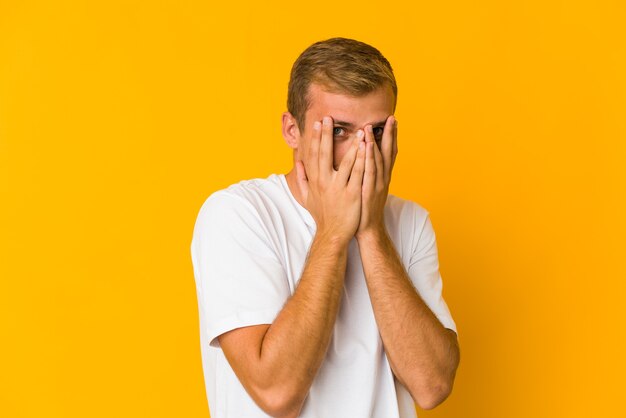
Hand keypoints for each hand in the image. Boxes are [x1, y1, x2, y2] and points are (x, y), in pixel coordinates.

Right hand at [295, 116, 366, 243]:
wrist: (333, 234)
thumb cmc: (322, 215)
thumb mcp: (307, 198)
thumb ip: (302, 180)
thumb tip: (298, 165)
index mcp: (315, 181)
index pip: (314, 155)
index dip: (316, 138)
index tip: (317, 123)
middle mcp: (324, 182)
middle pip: (324, 154)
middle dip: (326, 135)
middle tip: (329, 118)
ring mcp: (338, 188)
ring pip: (345, 162)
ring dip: (351, 144)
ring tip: (357, 130)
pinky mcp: (351, 194)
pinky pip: (358, 174)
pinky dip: (362, 160)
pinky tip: (366, 149)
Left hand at [355, 115, 397, 239]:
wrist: (366, 228)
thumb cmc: (364, 207)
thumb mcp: (368, 186)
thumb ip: (368, 171)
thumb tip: (365, 157)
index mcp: (383, 176)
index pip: (389, 152)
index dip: (392, 136)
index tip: (392, 120)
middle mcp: (383, 178)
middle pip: (388, 152)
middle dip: (390, 134)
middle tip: (391, 117)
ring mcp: (378, 184)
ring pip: (378, 159)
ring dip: (376, 142)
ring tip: (373, 126)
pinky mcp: (370, 190)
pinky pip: (369, 170)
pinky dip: (369, 157)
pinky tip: (367, 145)